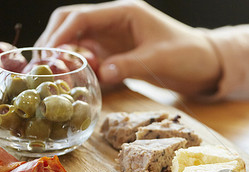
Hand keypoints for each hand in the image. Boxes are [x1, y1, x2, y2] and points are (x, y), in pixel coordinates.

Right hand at [35, 0, 220, 94]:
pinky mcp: (118, 56)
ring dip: (66, 58)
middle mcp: (114, 23)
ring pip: (79, 43)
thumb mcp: (160, 59)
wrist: (206, 66)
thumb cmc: (189, 55)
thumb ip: (130, 64)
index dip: (61, 34)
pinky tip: (76, 83)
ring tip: (55, 78)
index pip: (81, 17)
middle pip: (72, 25)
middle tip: (41, 67)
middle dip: (54, 42)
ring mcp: (114, 39)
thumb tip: (101, 73)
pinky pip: (92, 60)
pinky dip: (82, 69)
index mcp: (124, 12)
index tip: (47, 55)